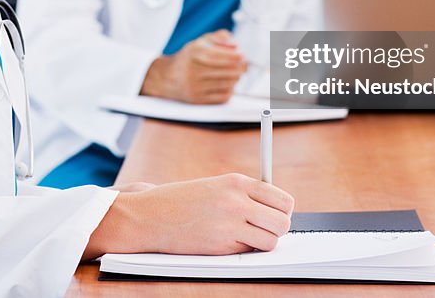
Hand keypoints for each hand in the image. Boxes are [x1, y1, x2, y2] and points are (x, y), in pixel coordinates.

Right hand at [85, 173, 293, 258]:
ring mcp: (230, 224)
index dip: (283, 210)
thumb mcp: (215, 186)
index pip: (282, 199)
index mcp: (237, 182)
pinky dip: (246, 250)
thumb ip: (244, 194)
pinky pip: (250, 251)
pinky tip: (230, 242)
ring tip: (248, 236)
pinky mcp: (221, 246)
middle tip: (264, 228)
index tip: (275, 214)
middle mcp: (237, 201)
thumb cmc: (181, 201)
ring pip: (272, 240)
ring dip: (264, 242)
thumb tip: (275, 208)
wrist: (151, 216)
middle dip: (277, 228)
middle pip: (283, 221)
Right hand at [140, 30, 247, 103]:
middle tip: (243, 65)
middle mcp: (193, 70)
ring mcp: (195, 86)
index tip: (243, 56)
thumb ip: (219, 37)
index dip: (235, 56)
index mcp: (194, 53)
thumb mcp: (200, 42)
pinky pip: (222, 97)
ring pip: (227, 84)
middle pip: (226, 70)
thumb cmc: (188, 58)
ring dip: (236, 79)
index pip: (219, 55)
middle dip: (239, 68)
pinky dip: (230, 90)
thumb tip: (235, 45)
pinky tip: (228, 85)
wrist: (166, 77)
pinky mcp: (198, 99)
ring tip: (235, 74)